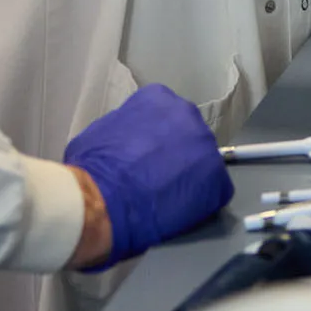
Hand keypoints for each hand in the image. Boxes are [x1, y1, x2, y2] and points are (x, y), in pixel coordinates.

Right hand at [63, 85, 232, 269]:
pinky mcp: (217, 180)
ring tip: (168, 196)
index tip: (146, 154)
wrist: (103, 199)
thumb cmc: (93, 166)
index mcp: (157, 98)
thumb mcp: (101, 132)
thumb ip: (121, 129)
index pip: (165, 115)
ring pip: (202, 162)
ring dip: (189, 176)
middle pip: (188, 134)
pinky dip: (201, 202)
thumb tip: (122, 142)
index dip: (156, 138)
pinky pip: (214, 191)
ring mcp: (206, 146)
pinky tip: (180, 212)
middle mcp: (187, 114)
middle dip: (177, 153)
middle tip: (158, 175)